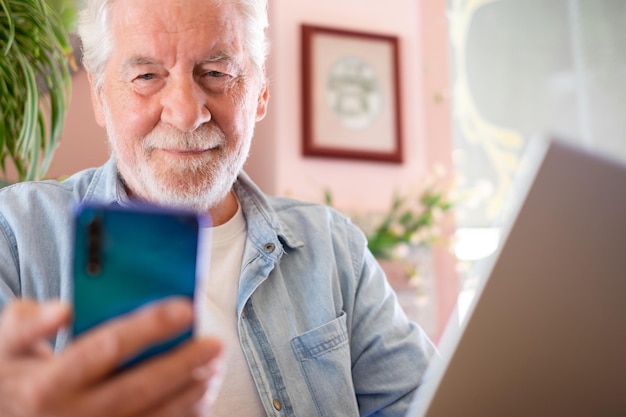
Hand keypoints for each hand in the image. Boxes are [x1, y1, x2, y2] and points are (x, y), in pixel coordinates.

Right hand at [0, 298, 223, 416]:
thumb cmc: (11, 378)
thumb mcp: (5, 346)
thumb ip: (28, 323)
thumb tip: (64, 310)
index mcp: (47, 384)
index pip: (106, 348)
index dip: (149, 327)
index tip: (186, 308)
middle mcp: (74, 415)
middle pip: (141, 386)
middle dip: (184, 363)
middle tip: (216, 343)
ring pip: (154, 416)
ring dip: (191, 392)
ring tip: (216, 366)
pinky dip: (183, 415)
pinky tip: (201, 395)